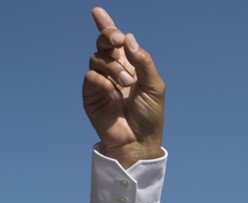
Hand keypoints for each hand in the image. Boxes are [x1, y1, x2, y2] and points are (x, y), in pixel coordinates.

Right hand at [83, 7, 164, 167]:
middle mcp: (114, 70)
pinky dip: (105, 83)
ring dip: (114, 68)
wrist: (139, 141)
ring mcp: (101, 81)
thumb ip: (143, 62)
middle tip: (116, 40)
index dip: (106, 25)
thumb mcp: (154, 87)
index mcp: (130, 66)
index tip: (98, 12)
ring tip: (127, 85)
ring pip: (98, 58)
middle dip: (107, 36)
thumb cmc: (150, 116)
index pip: (116, 42)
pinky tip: (115, 96)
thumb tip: (129, 38)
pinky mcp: (90, 93)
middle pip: (103, 43)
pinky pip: (92, 76)